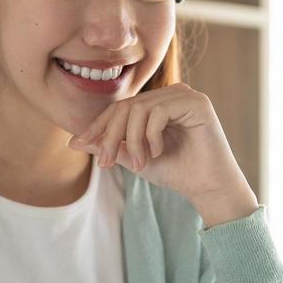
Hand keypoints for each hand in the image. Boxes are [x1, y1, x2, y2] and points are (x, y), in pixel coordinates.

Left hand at [66, 82, 258, 226]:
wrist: (208, 188)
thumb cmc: (178, 173)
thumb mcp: (135, 159)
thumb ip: (109, 147)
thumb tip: (73, 140)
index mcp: (159, 103)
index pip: (121, 107)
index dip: (98, 125)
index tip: (79, 144)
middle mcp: (172, 94)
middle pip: (127, 105)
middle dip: (110, 135)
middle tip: (104, 162)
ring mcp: (186, 95)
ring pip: (140, 108)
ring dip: (131, 140)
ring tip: (138, 164)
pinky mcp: (197, 103)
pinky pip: (158, 111)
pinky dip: (150, 135)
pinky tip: (156, 153)